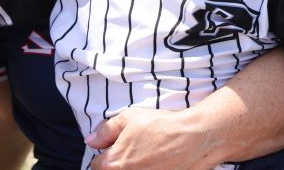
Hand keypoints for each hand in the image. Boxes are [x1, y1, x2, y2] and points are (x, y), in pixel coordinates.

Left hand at [87, 107, 219, 169]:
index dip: (102, 154)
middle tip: (127, 151)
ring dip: (129, 167)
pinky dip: (146, 169)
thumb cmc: (160, 126)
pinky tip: (153, 161)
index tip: (110, 148)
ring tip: (142, 155)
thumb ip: (105, 130)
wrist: (193, 139)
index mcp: (115, 162)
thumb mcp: (127, 118)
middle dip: (114, 164)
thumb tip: (91, 141)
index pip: (96, 165)